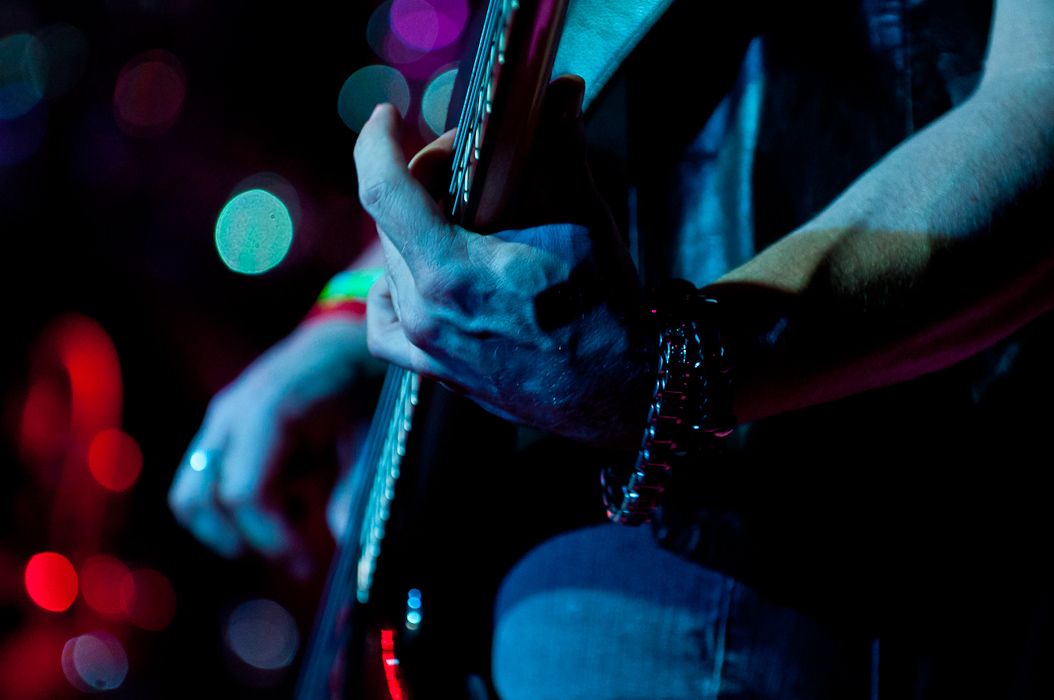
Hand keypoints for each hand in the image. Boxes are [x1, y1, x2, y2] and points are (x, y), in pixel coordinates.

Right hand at [167, 316, 381, 575]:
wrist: (345, 339)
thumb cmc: (362, 381)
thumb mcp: (373, 429)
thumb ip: (356, 481)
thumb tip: (341, 536)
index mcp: (269, 408)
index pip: (242, 492)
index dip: (268, 538)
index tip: (304, 565)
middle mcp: (232, 415)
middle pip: (199, 498)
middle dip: (238, 540)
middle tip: (293, 560)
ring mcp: (221, 424)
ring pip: (192, 495)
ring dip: (230, 529)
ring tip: (290, 532)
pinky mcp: (222, 435)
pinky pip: (209, 485)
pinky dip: (237, 510)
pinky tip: (292, 502)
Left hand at [355, 76, 653, 447]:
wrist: (624, 394)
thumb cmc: (607, 313)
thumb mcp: (584, 220)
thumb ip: (558, 150)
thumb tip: (560, 92)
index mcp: (454, 273)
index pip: (384, 191)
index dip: (375, 144)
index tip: (384, 118)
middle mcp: (428, 314)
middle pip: (394, 223)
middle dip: (426, 181)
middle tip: (472, 169)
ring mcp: (428, 349)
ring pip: (393, 266)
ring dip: (416, 231)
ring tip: (460, 221)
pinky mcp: (438, 373)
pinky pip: (388, 326)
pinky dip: (394, 293)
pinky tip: (419, 279)